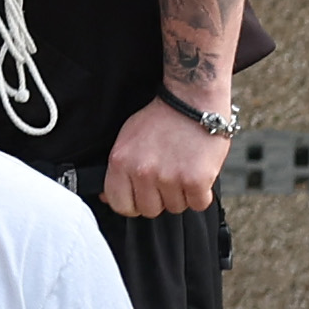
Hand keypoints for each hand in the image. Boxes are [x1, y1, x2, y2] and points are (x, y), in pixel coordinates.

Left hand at [100, 92, 228, 218]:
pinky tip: (199, 172)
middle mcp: (143, 172)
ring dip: (182, 194)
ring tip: (184, 167)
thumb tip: (107, 198)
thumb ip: (118, 169)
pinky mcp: (196, 180)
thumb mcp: (128, 137)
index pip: (120, 205)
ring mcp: (170, 177)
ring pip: (176, 208)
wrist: (193, 98)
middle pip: (150, 210)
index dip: (134, 202)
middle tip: (169, 175)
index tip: (143, 194)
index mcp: (121, 162)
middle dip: (160, 197)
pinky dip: (201, 193)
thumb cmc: (162, 116)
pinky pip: (198, 204)